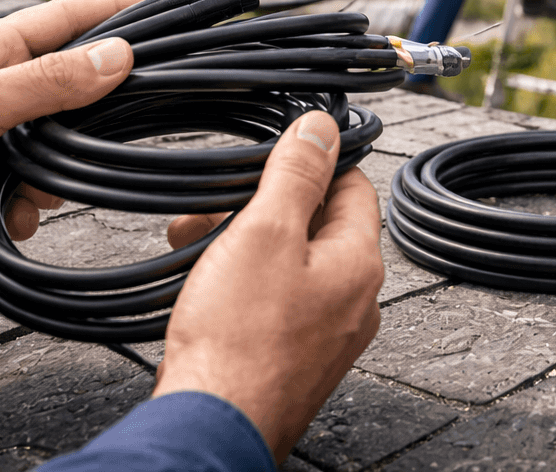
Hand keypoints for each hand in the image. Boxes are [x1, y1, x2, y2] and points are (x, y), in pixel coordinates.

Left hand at [0, 0, 153, 280]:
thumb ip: (49, 82)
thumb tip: (117, 57)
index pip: (65, 19)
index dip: (114, 9)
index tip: (162, 5)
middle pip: (72, 88)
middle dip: (90, 114)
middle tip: (117, 120)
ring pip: (60, 148)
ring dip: (53, 172)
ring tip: (24, 183)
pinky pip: (35, 193)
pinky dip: (28, 205)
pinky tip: (5, 210)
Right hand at [155, 110, 383, 465]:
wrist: (212, 426)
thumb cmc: (239, 343)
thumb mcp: (265, 233)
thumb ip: (296, 175)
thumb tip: (322, 129)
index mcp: (360, 264)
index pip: (354, 187)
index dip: (314, 163)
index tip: (278, 152)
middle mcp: (353, 302)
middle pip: (318, 226)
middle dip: (263, 207)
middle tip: (219, 205)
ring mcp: (325, 335)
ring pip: (290, 264)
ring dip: (243, 243)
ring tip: (195, 241)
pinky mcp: (294, 358)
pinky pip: (275, 302)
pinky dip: (240, 283)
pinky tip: (202, 284)